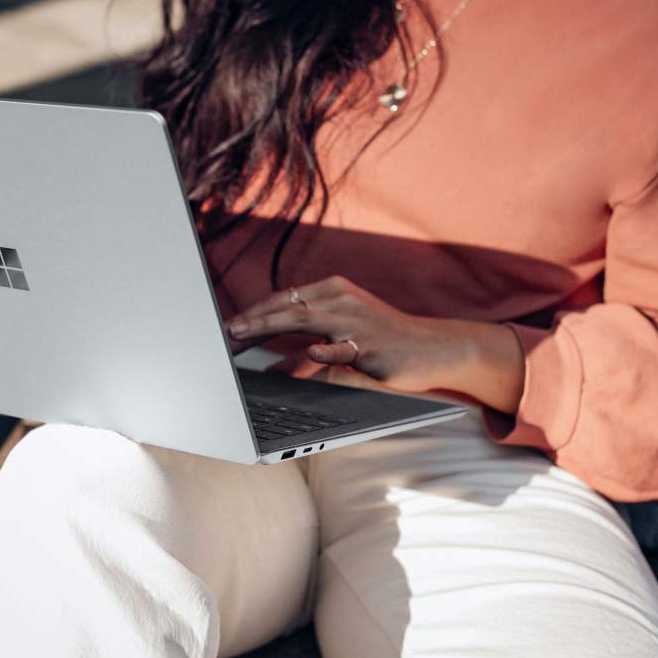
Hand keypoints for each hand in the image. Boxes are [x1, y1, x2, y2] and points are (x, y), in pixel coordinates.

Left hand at [225, 275, 463, 395]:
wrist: (433, 348)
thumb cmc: (385, 342)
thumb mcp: (346, 333)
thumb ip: (312, 344)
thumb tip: (275, 366)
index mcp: (334, 291)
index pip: (284, 299)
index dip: (253, 312)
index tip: (227, 326)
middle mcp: (342, 299)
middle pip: (287, 307)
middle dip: (252, 320)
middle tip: (224, 333)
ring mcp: (356, 321)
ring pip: (305, 320)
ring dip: (269, 327)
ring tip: (242, 335)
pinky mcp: (371, 345)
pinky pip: (343, 348)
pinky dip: (325, 350)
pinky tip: (311, 352)